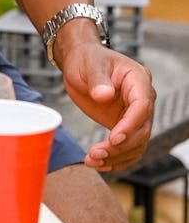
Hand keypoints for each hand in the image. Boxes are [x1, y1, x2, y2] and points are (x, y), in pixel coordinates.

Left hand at [59, 43, 155, 171]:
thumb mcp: (88, 64)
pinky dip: (116, 158)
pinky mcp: (125, 125)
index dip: (130, 124)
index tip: (113, 138)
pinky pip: (128, 147)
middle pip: (142, 129)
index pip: (142, 105)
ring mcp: (135, 113)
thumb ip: (97, 79)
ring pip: (136, 143)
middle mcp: (142, 97)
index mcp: (138, 78)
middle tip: (96, 153)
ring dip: (117, 156)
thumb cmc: (86, 59)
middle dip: (120, 145)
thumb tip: (105, 95)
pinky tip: (100, 164)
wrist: (79, 62)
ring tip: (93, 160)